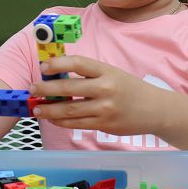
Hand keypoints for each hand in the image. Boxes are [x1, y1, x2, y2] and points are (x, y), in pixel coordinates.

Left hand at [29, 56, 166, 135]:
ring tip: (37, 108)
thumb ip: (89, 75)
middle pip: (68, 89)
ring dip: (49, 110)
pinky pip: (77, 124)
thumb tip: (57, 77)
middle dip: (46, 89)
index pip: (78, 63)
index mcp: (106, 71)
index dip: (57, 64)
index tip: (43, 67)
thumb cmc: (129, 89)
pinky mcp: (104, 125)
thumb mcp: (113, 74)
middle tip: (32, 88)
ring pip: (69, 110)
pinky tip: (52, 118)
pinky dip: (61, 121)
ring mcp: (104, 109)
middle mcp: (105, 89)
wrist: (155, 110)